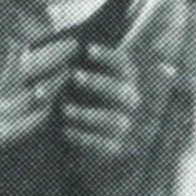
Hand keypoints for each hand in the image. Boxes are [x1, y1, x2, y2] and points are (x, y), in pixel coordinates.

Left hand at [62, 42, 168, 164]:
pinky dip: (85, 138)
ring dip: (88, 113)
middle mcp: (130, 102)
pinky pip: (106, 146)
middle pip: (122, 91)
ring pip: (115, 120)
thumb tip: (73, 45)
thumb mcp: (82, 84)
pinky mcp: (118, 150)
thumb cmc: (81, 103)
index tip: (87, 49)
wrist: (87, 147)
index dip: (108, 56)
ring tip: (65, 110)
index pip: (124, 65)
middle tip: (75, 76)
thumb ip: (77, 68)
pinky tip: (66, 131)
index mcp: (124, 81)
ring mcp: (126, 126)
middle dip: (98, 82)